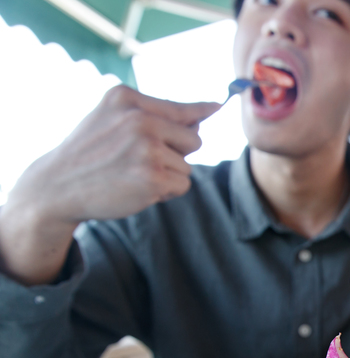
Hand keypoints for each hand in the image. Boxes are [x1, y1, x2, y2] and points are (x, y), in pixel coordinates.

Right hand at [0, 85, 219, 284]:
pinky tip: (137, 188)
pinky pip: (182, 185)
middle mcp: (138, 119)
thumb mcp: (111, 119)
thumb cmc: (90, 153)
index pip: (179, 108)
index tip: (218, 106)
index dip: (202, 111)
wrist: (57, 186)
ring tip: (133, 174)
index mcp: (127, 99)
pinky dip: (165, 192)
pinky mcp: (153, 177)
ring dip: (167, 175)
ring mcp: (147, 148)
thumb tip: (201, 120)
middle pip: (193, 139)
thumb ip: (152, 115)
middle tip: (141, 160)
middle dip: (176, 154)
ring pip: (187, 166)